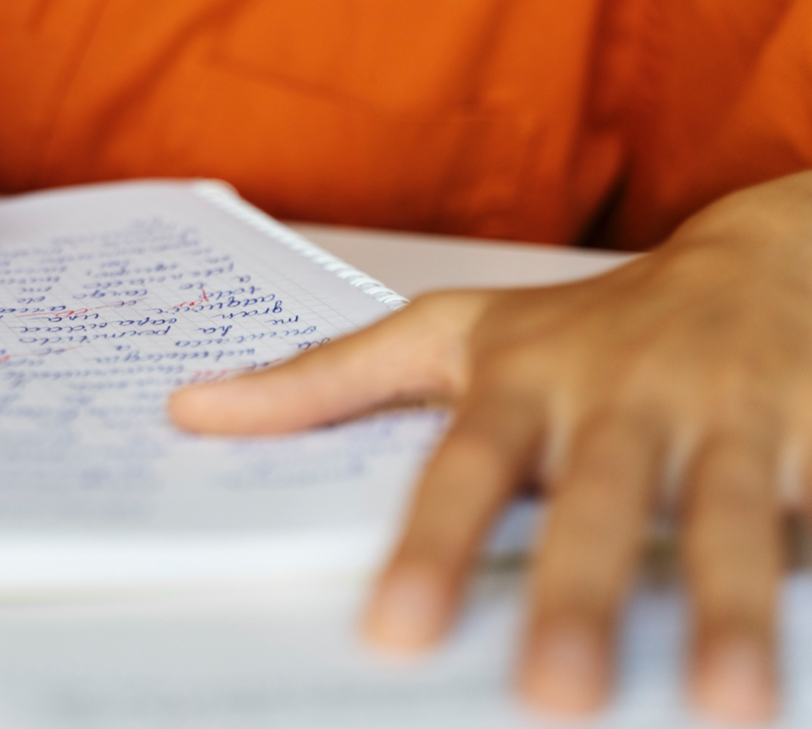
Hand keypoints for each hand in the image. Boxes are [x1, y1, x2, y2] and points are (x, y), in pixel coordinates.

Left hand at [170, 174, 811, 722]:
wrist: (766, 259)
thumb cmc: (587, 321)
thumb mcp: (455, 333)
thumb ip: (326, 379)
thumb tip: (189, 411)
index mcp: (524, 379)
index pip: (465, 468)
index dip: (431, 548)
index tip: (393, 632)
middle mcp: (621, 396)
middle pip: (594, 501)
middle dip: (578, 594)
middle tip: (553, 698)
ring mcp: (730, 416)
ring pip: (724, 515)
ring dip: (728, 605)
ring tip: (723, 708)